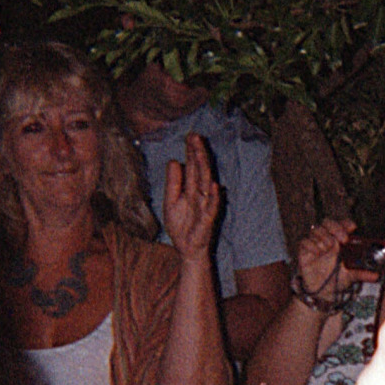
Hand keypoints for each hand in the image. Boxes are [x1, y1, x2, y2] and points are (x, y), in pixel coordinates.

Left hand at [164, 134, 220, 263]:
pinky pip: (212, 207)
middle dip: (198, 153)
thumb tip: (175, 161)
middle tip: (195, 135)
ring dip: (204, 167)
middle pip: (200, 171)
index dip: (191, 152)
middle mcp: (200, 195)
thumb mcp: (170, 201)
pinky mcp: (207, 220)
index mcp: (191, 189)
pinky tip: (213, 184)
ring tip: (201, 152)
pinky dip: (214, 196)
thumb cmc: (181, 226)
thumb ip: (173, 182)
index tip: (190, 136)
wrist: (186, 249)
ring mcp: (205, 206)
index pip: (192, 167)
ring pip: (205, 183)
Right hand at [296, 218, 357, 302]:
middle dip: (336, 228)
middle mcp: (327, 240)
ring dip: (324, 237)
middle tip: (343, 239)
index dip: (346, 223)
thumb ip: (363, 273)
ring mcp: (315, 244)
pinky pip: (304, 242)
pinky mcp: (303, 252)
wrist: (322, 293)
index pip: (341, 224)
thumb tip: (377, 275)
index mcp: (339, 242)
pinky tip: (317, 253)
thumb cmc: (336, 279)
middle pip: (327, 222)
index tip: (353, 227)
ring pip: (316, 229)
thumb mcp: (352, 276)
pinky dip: (311, 245)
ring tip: (328, 249)